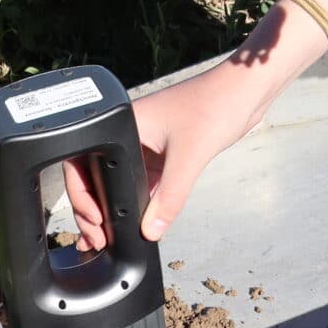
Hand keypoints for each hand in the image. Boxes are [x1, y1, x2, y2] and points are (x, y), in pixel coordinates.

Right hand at [62, 66, 259, 250]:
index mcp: (124, 124)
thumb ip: (169, 199)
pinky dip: (142, 200)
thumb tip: (150, 231)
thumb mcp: (189, 157)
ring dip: (119, 205)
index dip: (83, 196)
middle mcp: (131, 132)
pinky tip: (140, 220)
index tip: (94, 223)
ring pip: (123, 181)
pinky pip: (146, 181)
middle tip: (99, 236)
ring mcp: (148, 142)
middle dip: (96, 207)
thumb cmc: (216, 104)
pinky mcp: (165, 151)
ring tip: (111, 235)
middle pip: (100, 175)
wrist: (244, 91)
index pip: (86, 162)